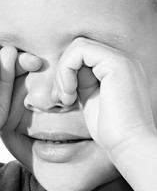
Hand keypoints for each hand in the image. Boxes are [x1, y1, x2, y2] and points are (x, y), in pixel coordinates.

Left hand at [53, 38, 155, 157]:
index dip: (65, 73)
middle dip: (62, 72)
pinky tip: (70, 93)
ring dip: (63, 72)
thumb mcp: (88, 98)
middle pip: (78, 48)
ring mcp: (121, 60)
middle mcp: (121, 60)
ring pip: (77, 47)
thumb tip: (62, 72)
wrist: (128, 144)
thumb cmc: (109, 128)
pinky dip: (66, 70)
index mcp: (115, 68)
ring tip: (66, 98)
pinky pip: (80, 51)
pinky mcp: (117, 63)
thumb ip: (79, 81)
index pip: (81, 55)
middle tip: (62, 98)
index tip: (63, 98)